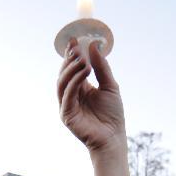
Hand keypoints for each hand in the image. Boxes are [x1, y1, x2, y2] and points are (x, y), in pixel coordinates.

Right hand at [57, 38, 126, 158]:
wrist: (113, 137)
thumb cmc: (112, 115)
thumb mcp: (110, 86)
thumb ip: (102, 67)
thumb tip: (95, 45)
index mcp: (80, 88)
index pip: (72, 67)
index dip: (71, 53)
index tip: (75, 38)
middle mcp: (70, 95)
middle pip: (64, 73)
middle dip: (69, 58)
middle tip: (77, 46)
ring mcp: (66, 105)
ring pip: (62, 82)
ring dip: (71, 68)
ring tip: (83, 59)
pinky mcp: (66, 114)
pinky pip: (67, 94)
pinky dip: (74, 81)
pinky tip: (84, 72)